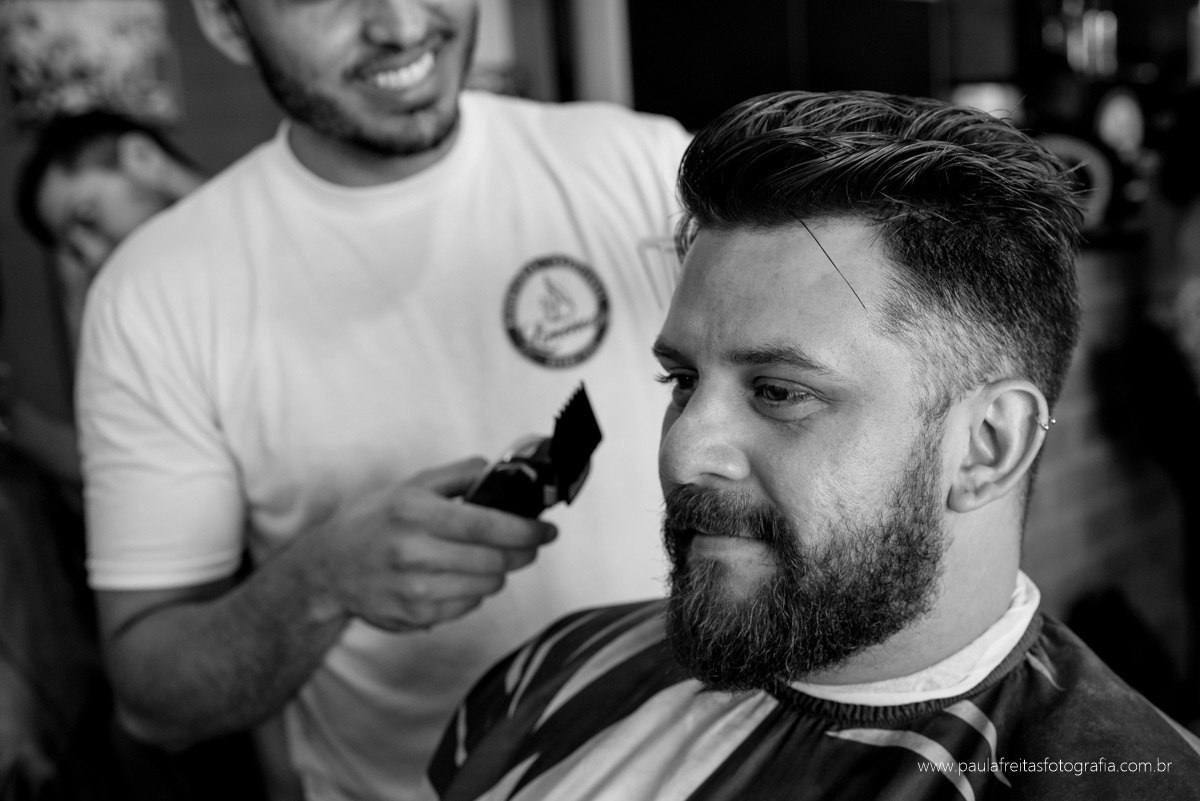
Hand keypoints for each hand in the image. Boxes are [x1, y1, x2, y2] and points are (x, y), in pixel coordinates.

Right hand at [299, 458, 557, 631]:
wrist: (328, 570)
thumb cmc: (373, 522)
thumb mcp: (410, 486)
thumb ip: (459, 476)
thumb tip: (505, 473)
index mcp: (415, 514)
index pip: (487, 526)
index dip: (526, 530)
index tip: (548, 530)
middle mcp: (414, 554)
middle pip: (495, 561)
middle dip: (522, 552)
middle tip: (528, 544)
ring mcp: (414, 591)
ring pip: (487, 587)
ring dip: (497, 572)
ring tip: (483, 558)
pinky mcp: (416, 617)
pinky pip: (468, 607)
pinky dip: (472, 592)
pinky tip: (454, 577)